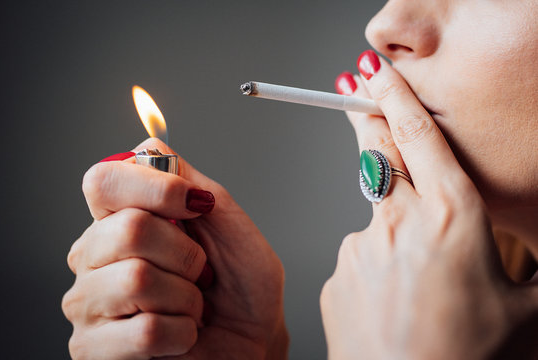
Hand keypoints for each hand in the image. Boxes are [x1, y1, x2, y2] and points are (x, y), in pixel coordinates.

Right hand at [62, 138, 287, 358]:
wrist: (252, 338)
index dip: (156, 189)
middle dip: (186, 253)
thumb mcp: (225, 219)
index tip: (196, 206)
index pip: (103, 181)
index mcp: (117, 218)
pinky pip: (146, 331)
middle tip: (199, 271)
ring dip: (186, 296)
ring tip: (189, 304)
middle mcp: (92, 255)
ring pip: (137, 280)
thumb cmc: (240, 281)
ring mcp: (87, 303)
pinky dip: (183, 333)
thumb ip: (187, 180)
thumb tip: (147, 147)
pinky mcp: (93, 348)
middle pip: (128, 229)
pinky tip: (181, 335)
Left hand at [322, 52, 537, 358]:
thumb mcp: (527, 310)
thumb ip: (536, 271)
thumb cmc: (468, 358)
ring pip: (377, 220)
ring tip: (417, 286)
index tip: (377, 75)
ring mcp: (359, 246)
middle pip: (380, 155)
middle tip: (356, 101)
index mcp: (452, 217)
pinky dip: (376, 269)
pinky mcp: (336, 273)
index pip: (418, 137)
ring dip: (393, 233)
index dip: (396, 98)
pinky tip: (393, 304)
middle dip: (370, 125)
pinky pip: (360, 258)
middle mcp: (398, 222)